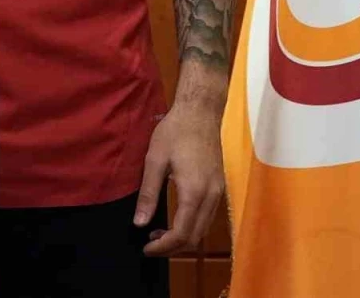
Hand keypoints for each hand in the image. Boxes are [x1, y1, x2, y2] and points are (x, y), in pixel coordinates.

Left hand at [135, 101, 225, 256]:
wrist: (200, 111)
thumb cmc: (175, 132)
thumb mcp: (155, 160)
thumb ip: (148, 194)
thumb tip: (139, 223)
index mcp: (194, 192)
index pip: (182, 233)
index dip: (163, 247)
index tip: (146, 249)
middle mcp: (211, 196)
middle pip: (195, 237)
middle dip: (173, 246)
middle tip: (150, 243)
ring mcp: (219, 191)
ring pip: (204, 228)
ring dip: (183, 237)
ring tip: (159, 233)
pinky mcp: (220, 185)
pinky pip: (208, 216)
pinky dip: (193, 225)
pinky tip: (177, 217)